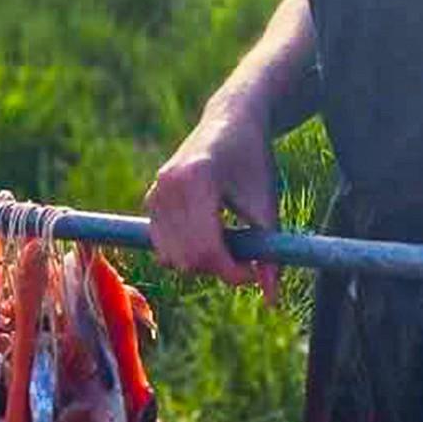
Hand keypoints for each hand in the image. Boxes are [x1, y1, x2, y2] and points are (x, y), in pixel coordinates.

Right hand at [144, 92, 281, 306]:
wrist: (231, 121)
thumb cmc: (254, 161)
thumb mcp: (267, 205)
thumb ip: (269, 253)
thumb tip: (271, 300)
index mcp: (197, 180)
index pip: (207, 247)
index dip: (232, 270)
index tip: (253, 273)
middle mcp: (168, 185)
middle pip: (186, 257)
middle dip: (217, 268)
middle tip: (244, 259)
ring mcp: (155, 191)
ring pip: (170, 256)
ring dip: (199, 262)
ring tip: (227, 242)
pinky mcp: (150, 198)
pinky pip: (161, 244)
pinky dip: (183, 251)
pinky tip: (208, 234)